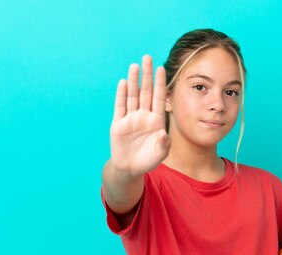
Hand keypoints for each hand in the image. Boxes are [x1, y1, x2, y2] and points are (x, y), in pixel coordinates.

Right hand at [109, 55, 169, 176]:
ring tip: (135, 66)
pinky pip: (120, 107)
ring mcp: (130, 118)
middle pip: (146, 91)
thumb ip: (163, 144)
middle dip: (147, 75)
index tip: (162, 68)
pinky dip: (122, 95)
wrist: (130, 168)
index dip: (160, 83)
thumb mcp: (160, 153)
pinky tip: (124, 83)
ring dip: (134, 81)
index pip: (159, 98)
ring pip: (133, 96)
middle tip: (148, 57)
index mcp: (156, 120)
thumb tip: (163, 134)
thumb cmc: (148, 160)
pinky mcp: (118, 124)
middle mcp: (144, 116)